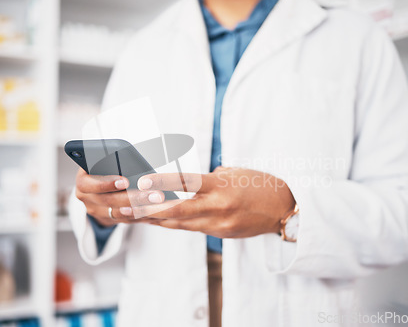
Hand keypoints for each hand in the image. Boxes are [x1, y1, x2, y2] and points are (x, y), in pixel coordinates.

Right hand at [74, 168, 166, 226]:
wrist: (100, 184)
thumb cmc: (106, 166)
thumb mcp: (104, 159)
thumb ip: (112, 159)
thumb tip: (130, 156)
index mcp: (83, 179)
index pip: (90, 183)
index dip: (107, 183)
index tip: (125, 181)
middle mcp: (85, 196)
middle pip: (108, 200)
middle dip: (132, 197)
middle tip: (152, 194)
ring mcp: (94, 209)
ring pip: (117, 213)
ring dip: (139, 208)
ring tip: (156, 201)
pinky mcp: (106, 219)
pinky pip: (124, 220)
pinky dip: (139, 215)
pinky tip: (154, 210)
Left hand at [122, 167, 295, 237]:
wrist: (284, 209)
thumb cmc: (260, 184)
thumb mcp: (235, 173)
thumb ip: (209, 178)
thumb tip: (185, 182)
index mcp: (222, 186)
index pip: (187, 183)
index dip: (163, 183)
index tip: (141, 181)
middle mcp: (218, 208)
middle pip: (177, 211)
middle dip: (147, 209)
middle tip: (123, 205)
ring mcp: (219, 225)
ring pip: (179, 224)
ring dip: (153, 219)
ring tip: (129, 214)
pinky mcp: (221, 235)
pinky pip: (191, 229)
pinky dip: (172, 224)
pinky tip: (155, 220)